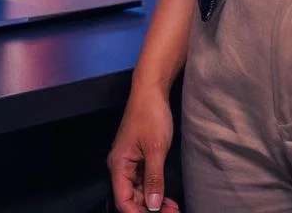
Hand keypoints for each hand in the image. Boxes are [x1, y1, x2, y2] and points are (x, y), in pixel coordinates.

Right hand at [107, 86, 180, 212]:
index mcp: (119, 165)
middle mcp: (120, 166)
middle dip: (149, 210)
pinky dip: (154, 190)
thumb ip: (153, 179)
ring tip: (173, 208)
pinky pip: (143, 181)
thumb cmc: (151, 115)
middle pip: (130, 198)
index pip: (123, 200)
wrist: (151, 90)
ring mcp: (129, 162)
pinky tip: (167, 198)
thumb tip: (152, 206)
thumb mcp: (156, 148)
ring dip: (153, 202)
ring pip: (138, 192)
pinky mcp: (138, 157)